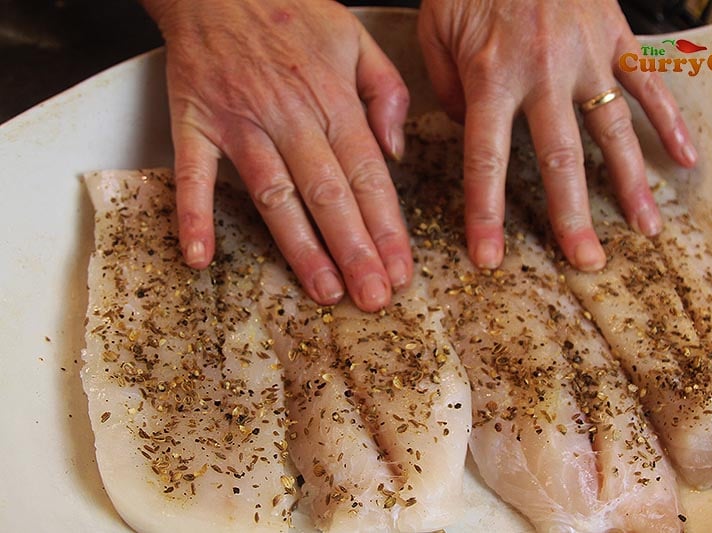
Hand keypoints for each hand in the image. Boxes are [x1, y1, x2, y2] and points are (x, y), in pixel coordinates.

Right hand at [141, 0, 411, 310]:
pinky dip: (192, 214)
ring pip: (275, 194)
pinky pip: (192, 174)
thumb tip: (396, 152)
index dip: (387, 226)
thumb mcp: (356, 37)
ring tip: (323, 292)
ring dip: (299, 247)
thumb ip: (386, 92)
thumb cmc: (291, 11)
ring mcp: (240, 122)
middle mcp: (290, 116)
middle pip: (329, 194)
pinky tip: (198, 257)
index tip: (401, 270)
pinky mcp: (195, 122)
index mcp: (333, 99)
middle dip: (355, 251)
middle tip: (373, 298)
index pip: (369, 175)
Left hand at [418, 0, 696, 270]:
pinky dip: (670, 119)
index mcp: (490, 76)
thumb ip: (448, 91)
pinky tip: (685, 158)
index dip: (487, 214)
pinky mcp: (616, 34)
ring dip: (631, 183)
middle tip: (585, 261)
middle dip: (572, 216)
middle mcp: (542, 72)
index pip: (486, 160)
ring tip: (646, 229)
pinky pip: (649, 81)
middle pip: (560, 158)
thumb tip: (471, 134)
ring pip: (613, 128)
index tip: (490, 258)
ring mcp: (585, 54)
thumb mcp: (436, 32)